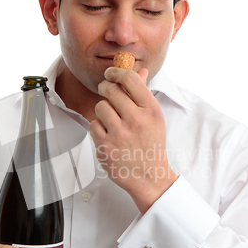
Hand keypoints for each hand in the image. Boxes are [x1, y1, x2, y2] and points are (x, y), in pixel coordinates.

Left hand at [89, 67, 177, 213]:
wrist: (149, 176)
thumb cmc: (151, 145)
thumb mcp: (154, 118)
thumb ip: (144, 93)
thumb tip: (141, 71)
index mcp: (150, 110)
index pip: (130, 79)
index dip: (116, 72)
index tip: (110, 74)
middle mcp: (136, 120)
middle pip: (110, 89)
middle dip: (105, 88)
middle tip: (106, 93)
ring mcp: (119, 134)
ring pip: (100, 107)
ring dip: (102, 111)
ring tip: (111, 120)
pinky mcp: (105, 146)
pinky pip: (93, 125)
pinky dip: (98, 128)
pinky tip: (108, 135)